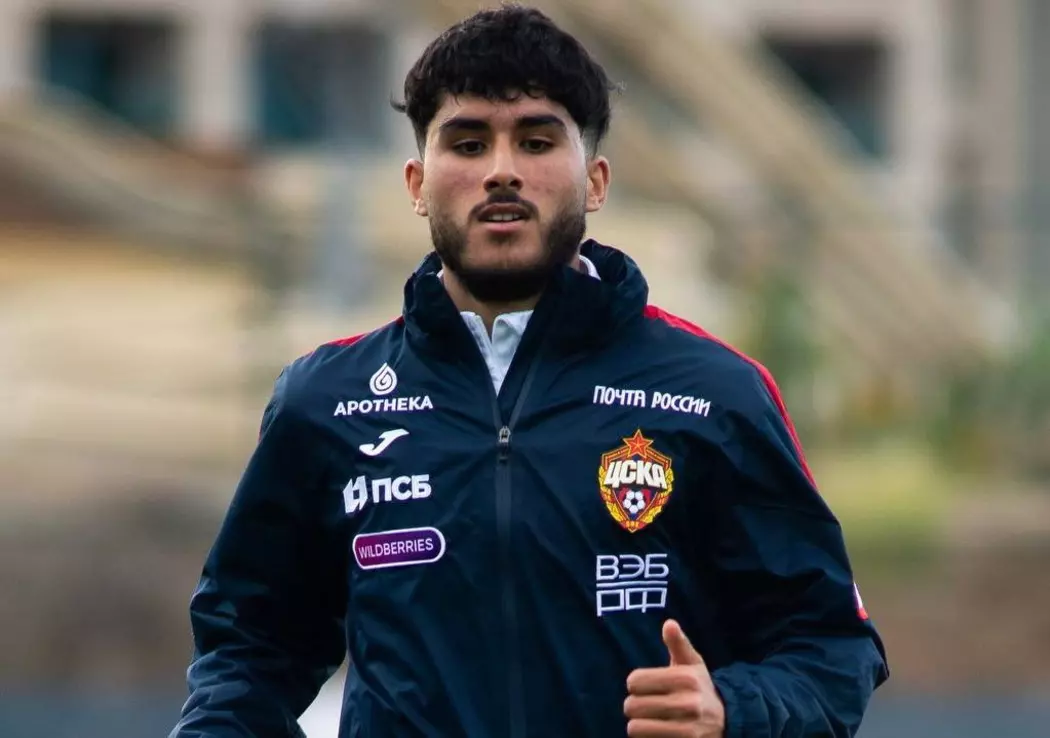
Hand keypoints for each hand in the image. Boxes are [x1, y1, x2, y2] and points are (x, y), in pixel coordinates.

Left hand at [624, 619, 725, 736]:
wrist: (729, 721)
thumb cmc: (701, 688)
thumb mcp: (694, 664)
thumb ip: (679, 643)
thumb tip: (669, 624)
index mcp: (686, 678)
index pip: (634, 681)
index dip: (635, 683)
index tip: (645, 686)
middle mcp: (688, 703)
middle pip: (632, 706)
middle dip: (634, 706)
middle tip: (644, 705)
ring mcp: (687, 729)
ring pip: (635, 728)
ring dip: (638, 725)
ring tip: (649, 720)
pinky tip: (658, 732)